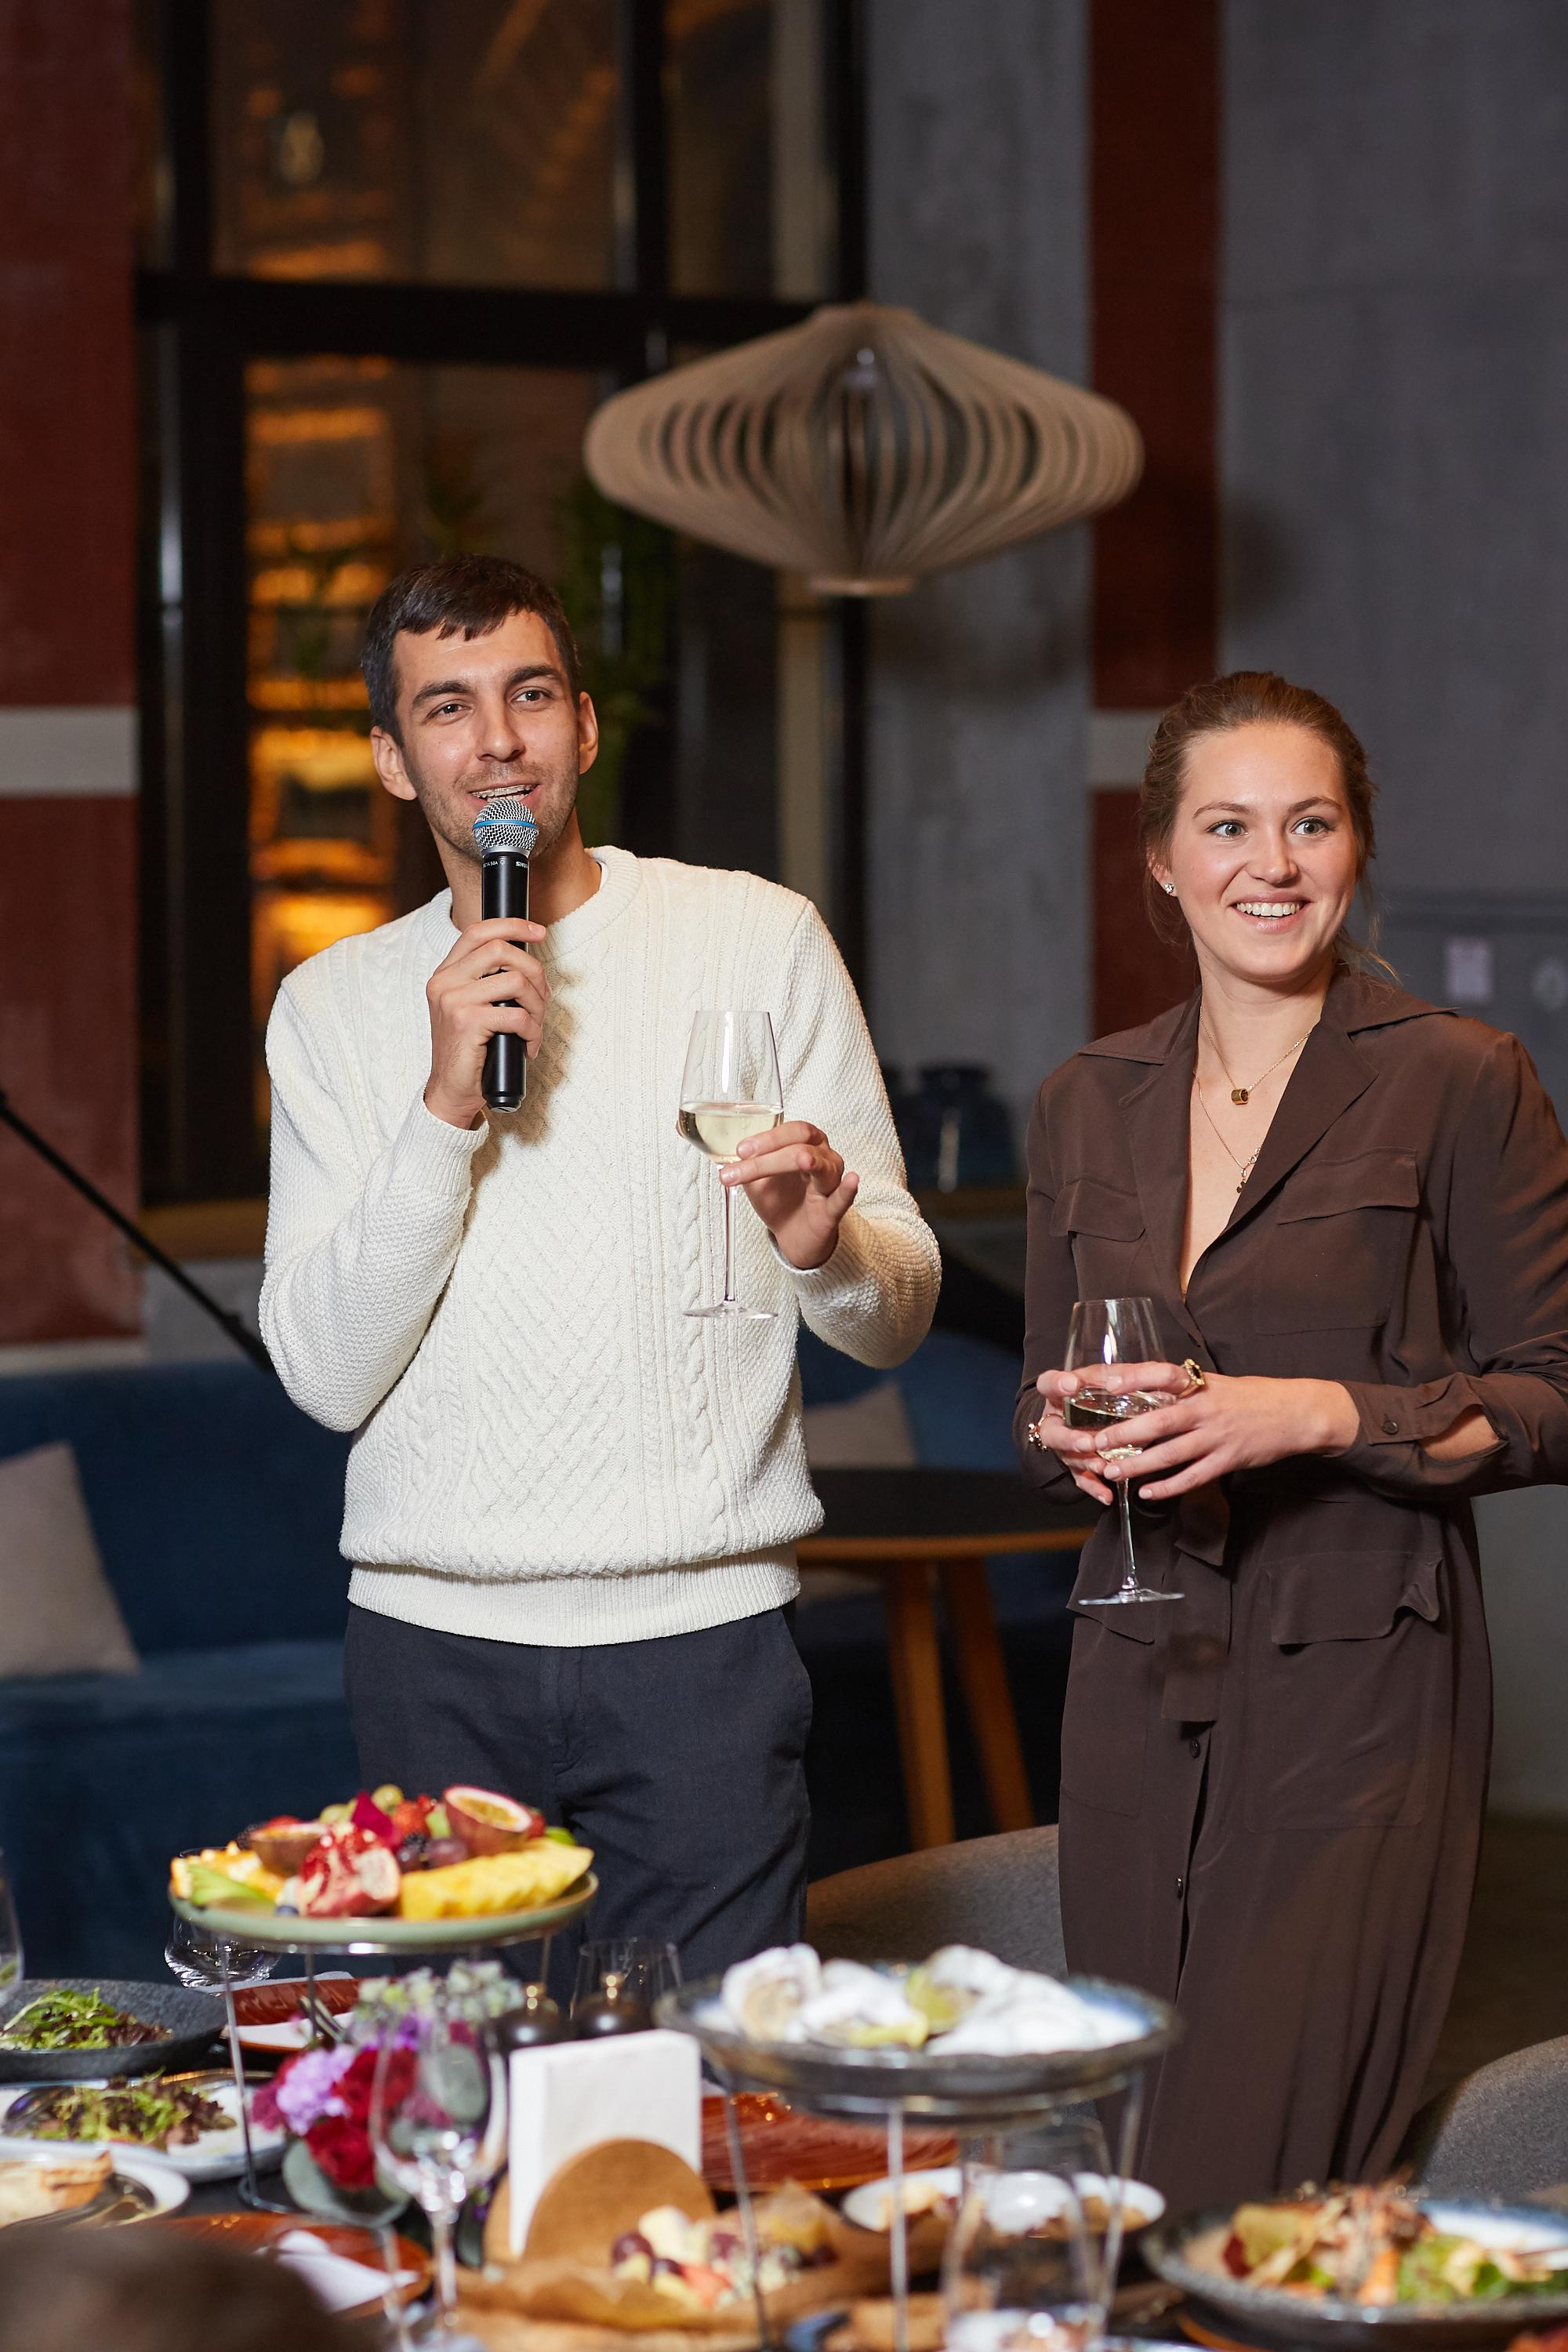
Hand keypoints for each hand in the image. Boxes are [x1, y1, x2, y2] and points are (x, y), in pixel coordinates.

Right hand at [424, 917, 549, 1128]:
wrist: (451, 1089)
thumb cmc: (470, 1050)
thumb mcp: (473, 1007)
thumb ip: (489, 981)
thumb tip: (528, 963)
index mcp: (445, 973)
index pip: (478, 931)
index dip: (512, 926)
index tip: (538, 932)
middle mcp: (444, 982)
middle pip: (501, 950)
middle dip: (534, 971)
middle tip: (543, 996)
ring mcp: (453, 1001)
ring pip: (515, 981)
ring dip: (537, 1005)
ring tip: (535, 1025)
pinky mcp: (467, 1022)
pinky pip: (518, 1015)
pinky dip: (533, 1031)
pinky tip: (528, 1045)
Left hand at [722, 1120, 858, 1270]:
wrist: (792, 1236)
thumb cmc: (779, 1199)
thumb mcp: (756, 1181)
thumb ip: (748, 1167)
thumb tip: (731, 1156)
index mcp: (806, 1144)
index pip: (792, 1132)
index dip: (768, 1137)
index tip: (741, 1150)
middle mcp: (824, 1157)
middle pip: (802, 1144)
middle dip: (772, 1152)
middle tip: (744, 1160)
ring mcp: (831, 1183)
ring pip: (820, 1167)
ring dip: (803, 1163)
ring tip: (802, 1160)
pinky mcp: (832, 1210)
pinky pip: (843, 1199)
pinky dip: (848, 1189)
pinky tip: (852, 1180)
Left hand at [1033, 1360, 1357, 1502]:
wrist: (1296, 1414)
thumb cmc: (1250, 1397)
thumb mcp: (1214, 1383)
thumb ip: (1182, 1389)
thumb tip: (1143, 1388)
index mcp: (1199, 1384)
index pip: (1159, 1375)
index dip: (1130, 1377)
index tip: (1101, 1381)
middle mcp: (1205, 1408)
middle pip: (1159, 1421)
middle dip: (1124, 1433)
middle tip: (1094, 1442)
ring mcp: (1217, 1436)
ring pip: (1171, 1453)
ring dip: (1139, 1464)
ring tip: (1112, 1471)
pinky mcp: (1228, 1460)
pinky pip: (1193, 1477)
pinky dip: (1169, 1487)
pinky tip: (1149, 1493)